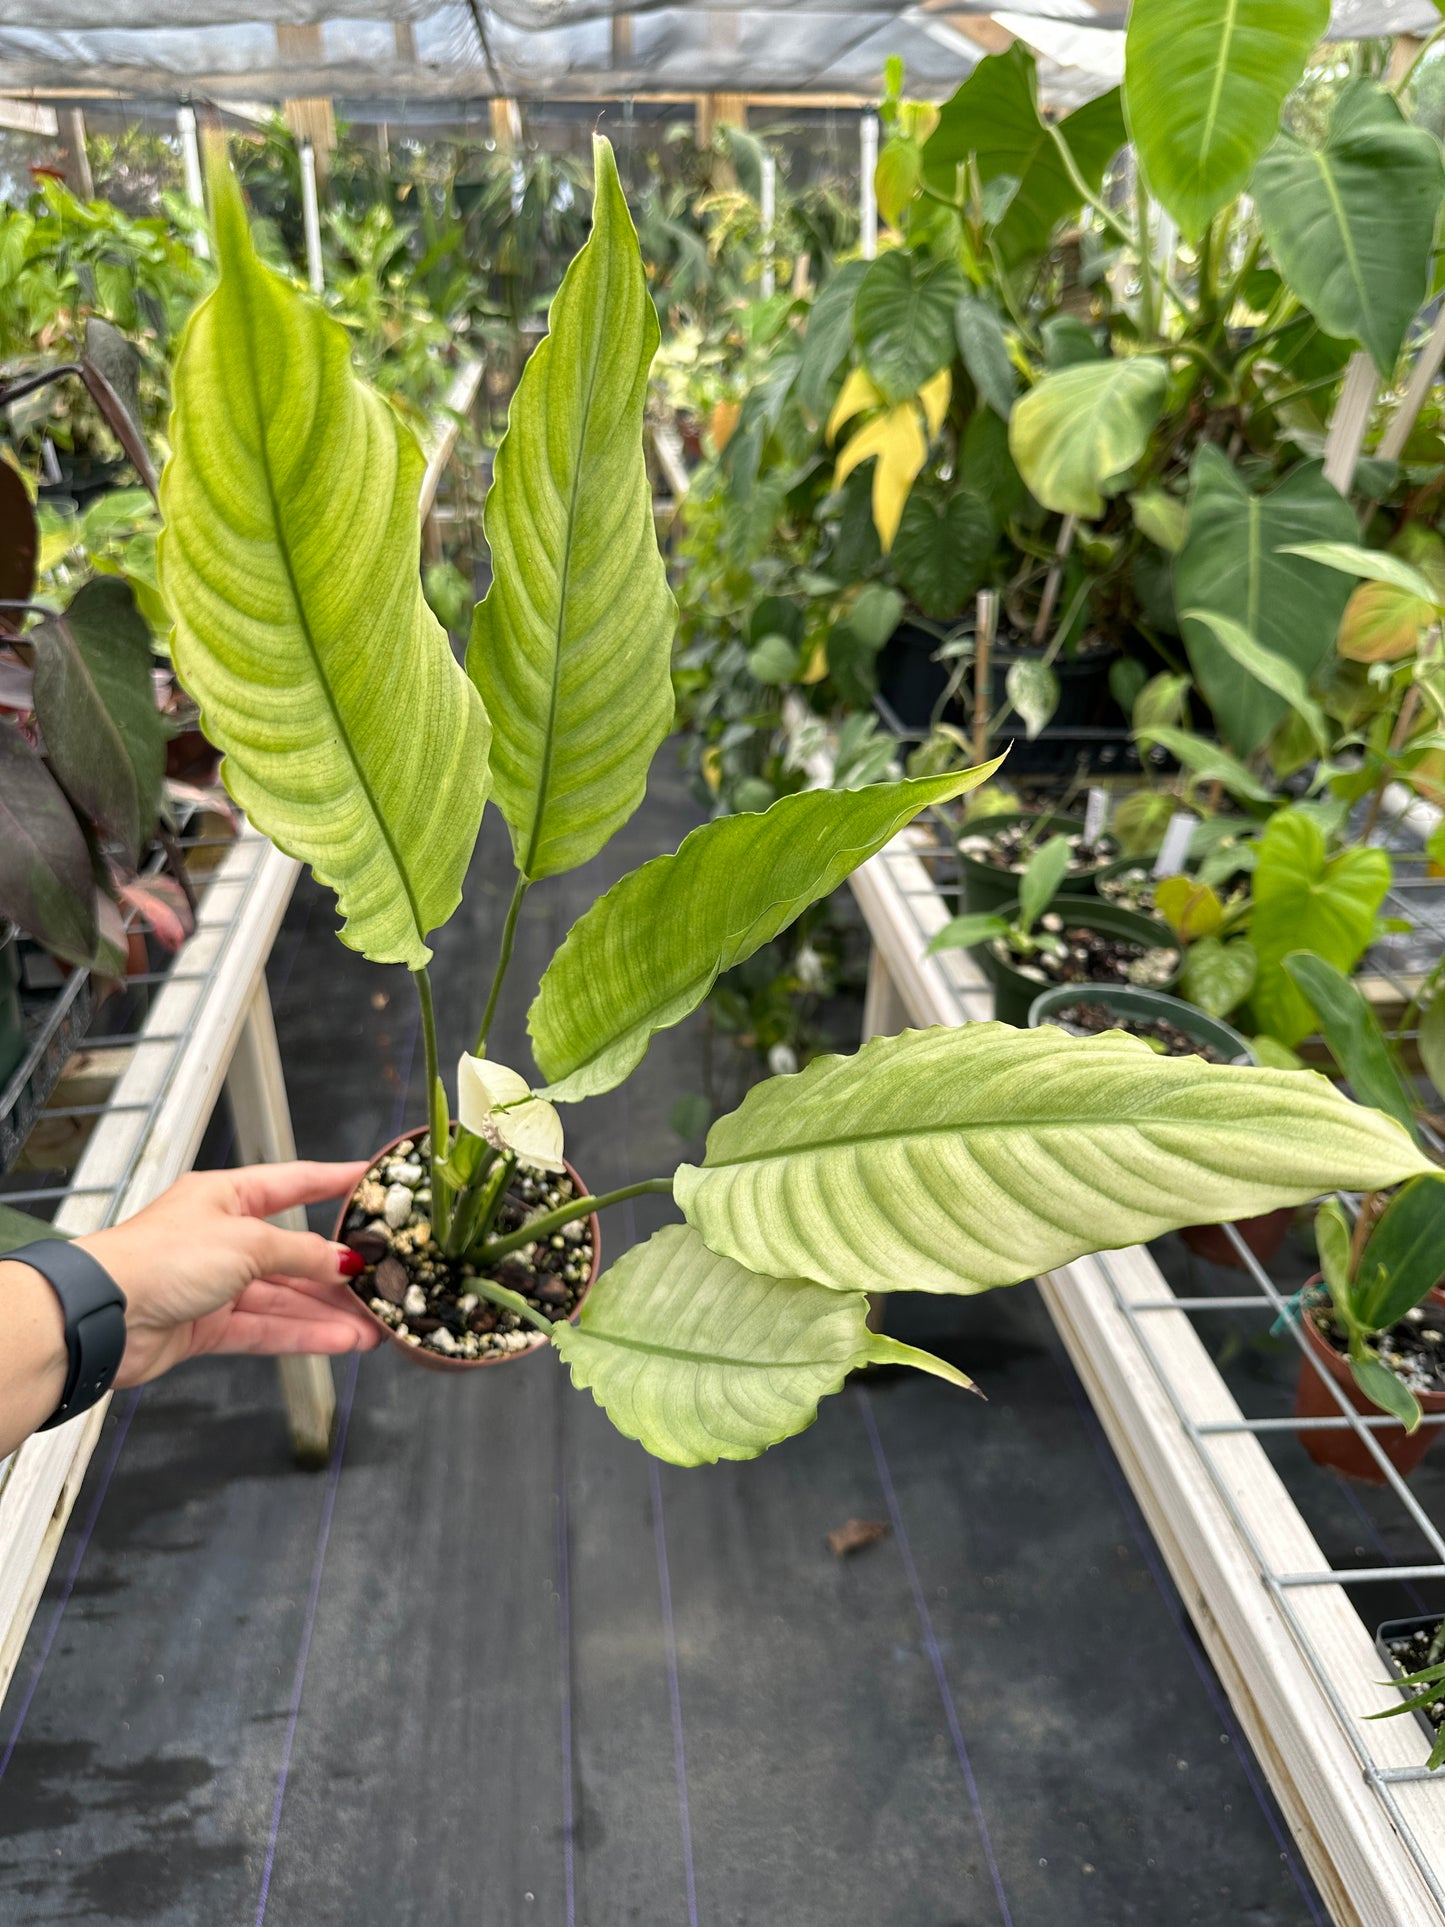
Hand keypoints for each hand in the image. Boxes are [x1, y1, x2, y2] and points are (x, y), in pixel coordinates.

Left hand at [76, 1161, 382, 1388]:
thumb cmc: (159, 1257)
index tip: (372, 1180)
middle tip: (382, 1279)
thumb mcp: (246, 1242)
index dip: (334, 1182)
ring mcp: (215, 1284)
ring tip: (374, 1325)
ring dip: (328, 1312)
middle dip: (338, 1271)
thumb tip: (344, 1260)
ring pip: (285, 1298)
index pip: (293, 1184)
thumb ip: (301, 1253)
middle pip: (293, 1252)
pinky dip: (303, 1335)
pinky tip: (339, 1341)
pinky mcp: (207, 1326)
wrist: (104, 1315)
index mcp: (226, 1197)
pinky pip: (266, 1329)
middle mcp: (222, 1237)